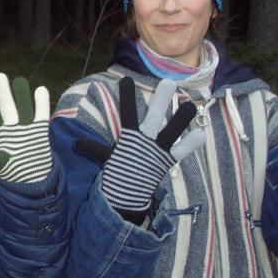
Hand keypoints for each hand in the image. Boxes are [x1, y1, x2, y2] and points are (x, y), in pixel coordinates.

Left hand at [0, 73, 51, 182]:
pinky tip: (40, 90)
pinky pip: (41, 114)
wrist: (32, 175)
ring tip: (19, 80)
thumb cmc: (11, 168)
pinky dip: (41, 103)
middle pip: (7, 107)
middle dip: (3, 93)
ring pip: (24, 106)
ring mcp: (27, 126)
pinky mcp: (40, 129)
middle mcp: (12, 126)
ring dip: (22, 94)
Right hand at [76, 77, 203, 219]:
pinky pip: (181, 151)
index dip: (126, 95)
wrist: (125, 197)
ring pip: (173, 130)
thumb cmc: (115, 175)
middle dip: (161, 99)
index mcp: (129, 137)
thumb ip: (95, 149)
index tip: (126, 79)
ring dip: (183, 118)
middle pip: (155, 116)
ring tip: (191, 105)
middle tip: (169, 83)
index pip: (127, 111)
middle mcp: (145, 140)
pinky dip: (190, 144)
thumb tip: (77, 143)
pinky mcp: (166, 160)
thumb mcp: (105, 159)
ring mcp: (158, 150)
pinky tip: (201, 133)